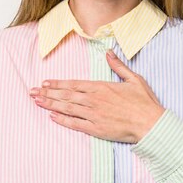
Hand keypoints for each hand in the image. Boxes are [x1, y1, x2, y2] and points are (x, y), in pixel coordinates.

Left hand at [29, 50, 164, 142]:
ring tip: (37, 102)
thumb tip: (108, 53)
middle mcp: (94, 100)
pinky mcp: (96, 129)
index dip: (57, 84)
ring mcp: (93, 115)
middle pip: (66, 96)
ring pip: (67, 109)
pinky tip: (52, 117)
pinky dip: (63, 120)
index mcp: (101, 87)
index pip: (74, 84)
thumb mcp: (133, 79)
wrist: (151, 123)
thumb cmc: (144, 102)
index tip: (45, 83)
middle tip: (32, 92)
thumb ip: (118, 66)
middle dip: (47, 93)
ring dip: (50, 105)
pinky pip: (75, 124)